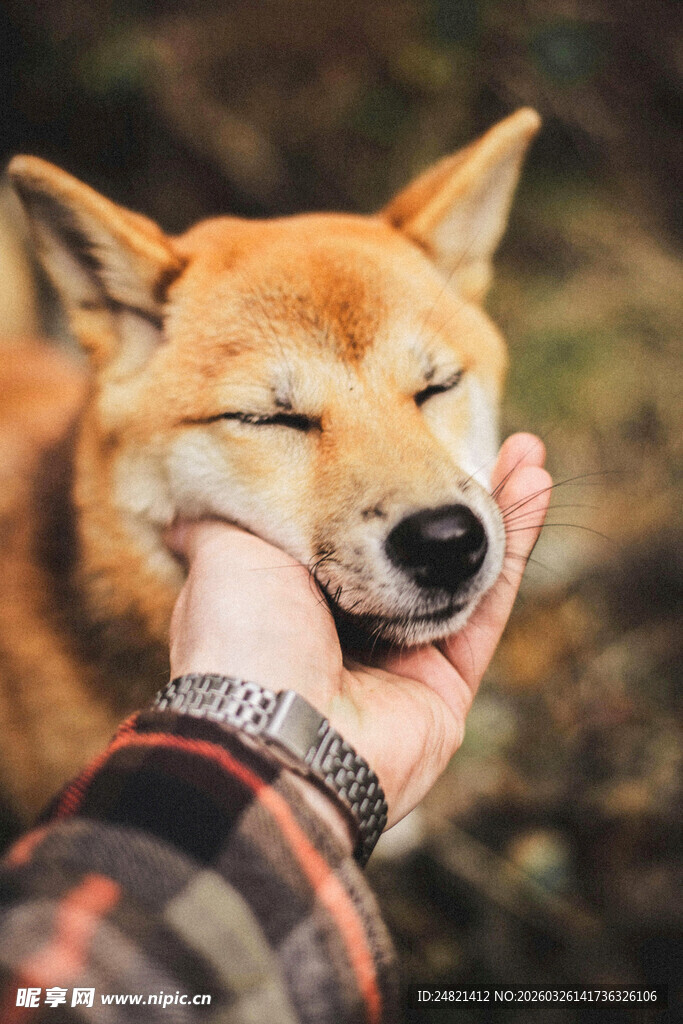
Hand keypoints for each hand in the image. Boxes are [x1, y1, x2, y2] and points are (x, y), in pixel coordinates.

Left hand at [167, 433, 550, 829]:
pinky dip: (513, 551)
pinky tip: (531, 490)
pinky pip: (487, 608)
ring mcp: (398, 661)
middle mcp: (346, 630)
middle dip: (446, 499)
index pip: (351, 533)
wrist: (277, 731)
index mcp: (293, 599)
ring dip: (491, 513)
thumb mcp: (223, 551)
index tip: (407, 437)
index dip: (382, 490)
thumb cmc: (243, 634)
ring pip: (456, 573)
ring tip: (527, 452)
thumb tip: (182, 508)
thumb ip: (229, 522)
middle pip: (410, 552)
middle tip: (478, 442)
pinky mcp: (445, 687)